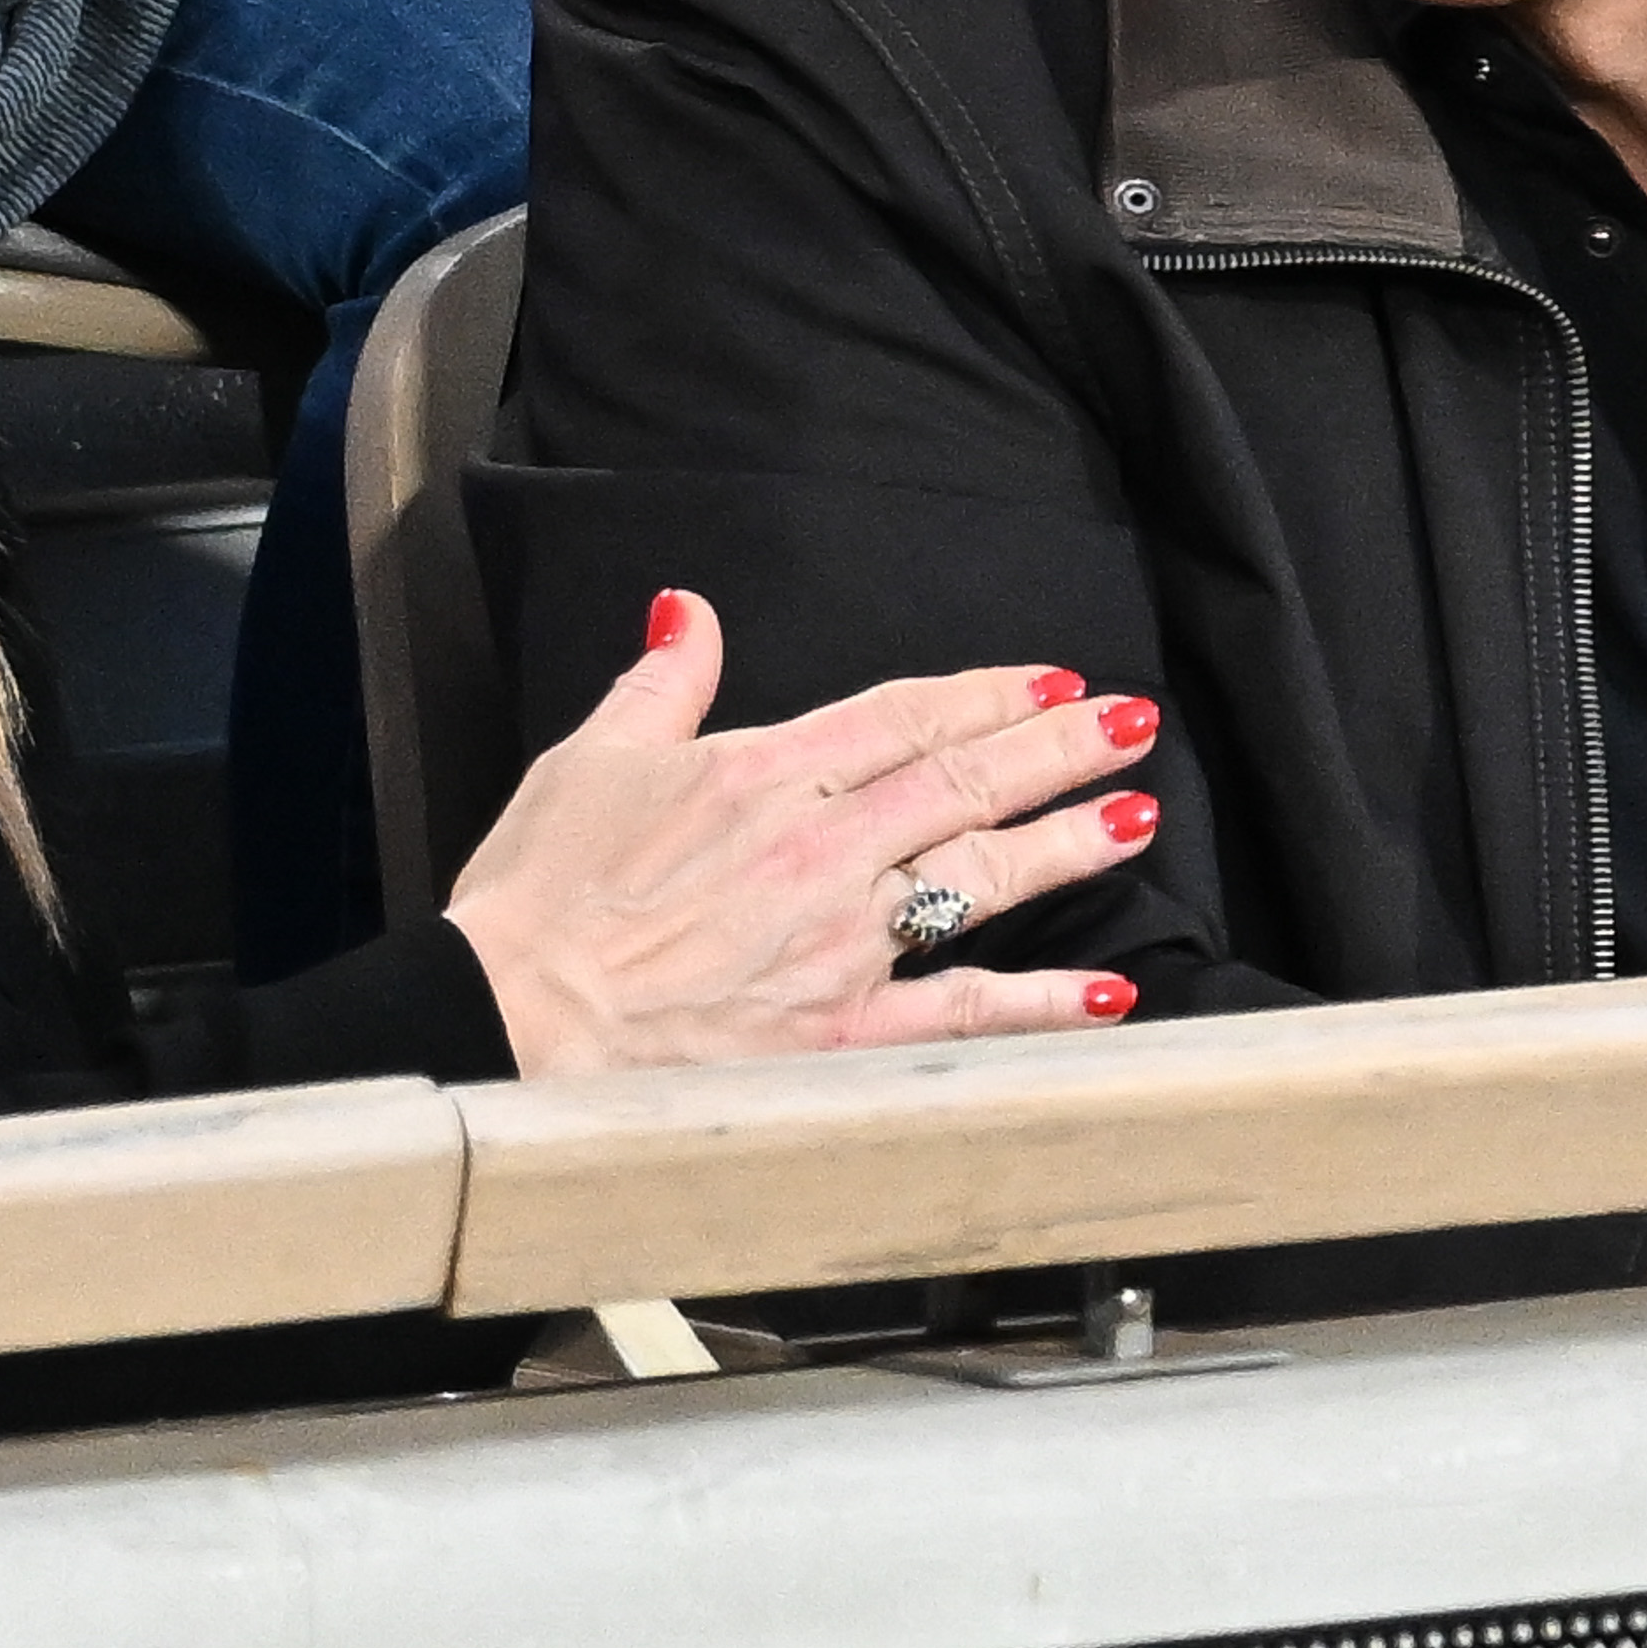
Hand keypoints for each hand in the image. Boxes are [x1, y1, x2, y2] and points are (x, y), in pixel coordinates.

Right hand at [439, 589, 1162, 1075]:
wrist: (510, 1020)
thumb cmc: (536, 899)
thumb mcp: (590, 759)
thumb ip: (663, 685)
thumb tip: (693, 613)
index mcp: (766, 772)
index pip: (905, 716)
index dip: (986, 694)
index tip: (1050, 681)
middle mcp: (823, 847)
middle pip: (965, 781)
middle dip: (1059, 748)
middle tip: (1133, 724)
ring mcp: (842, 942)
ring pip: (982, 879)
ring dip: (1068, 844)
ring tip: (1136, 818)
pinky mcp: (841, 1034)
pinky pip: (963, 1014)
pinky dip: (1040, 1005)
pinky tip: (1106, 994)